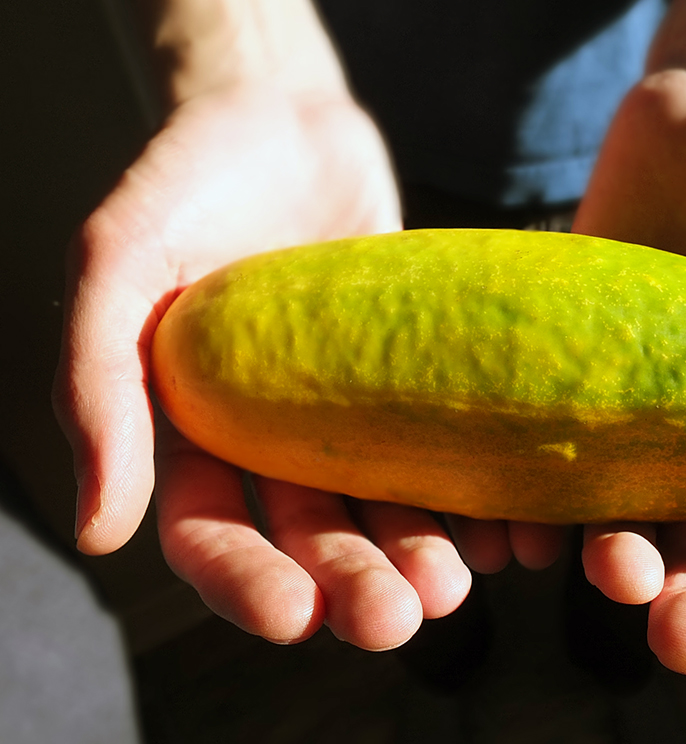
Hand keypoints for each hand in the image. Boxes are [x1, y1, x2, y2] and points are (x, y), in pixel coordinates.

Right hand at [52, 82, 477, 648]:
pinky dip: (482, 495)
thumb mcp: (121, 264)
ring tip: (461, 581)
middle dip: (355, 583)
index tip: (296, 614)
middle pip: (315, 538)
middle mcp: (277, 438)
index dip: (248, 583)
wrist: (285, 117)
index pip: (213, 536)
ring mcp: (353, 413)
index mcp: (195, 434)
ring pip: (391, 508)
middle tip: (401, 616)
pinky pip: (450, 447)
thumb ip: (100, 387)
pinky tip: (515, 527)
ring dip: (424, 556)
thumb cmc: (190, 180)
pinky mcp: (420, 380)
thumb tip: (100, 531)